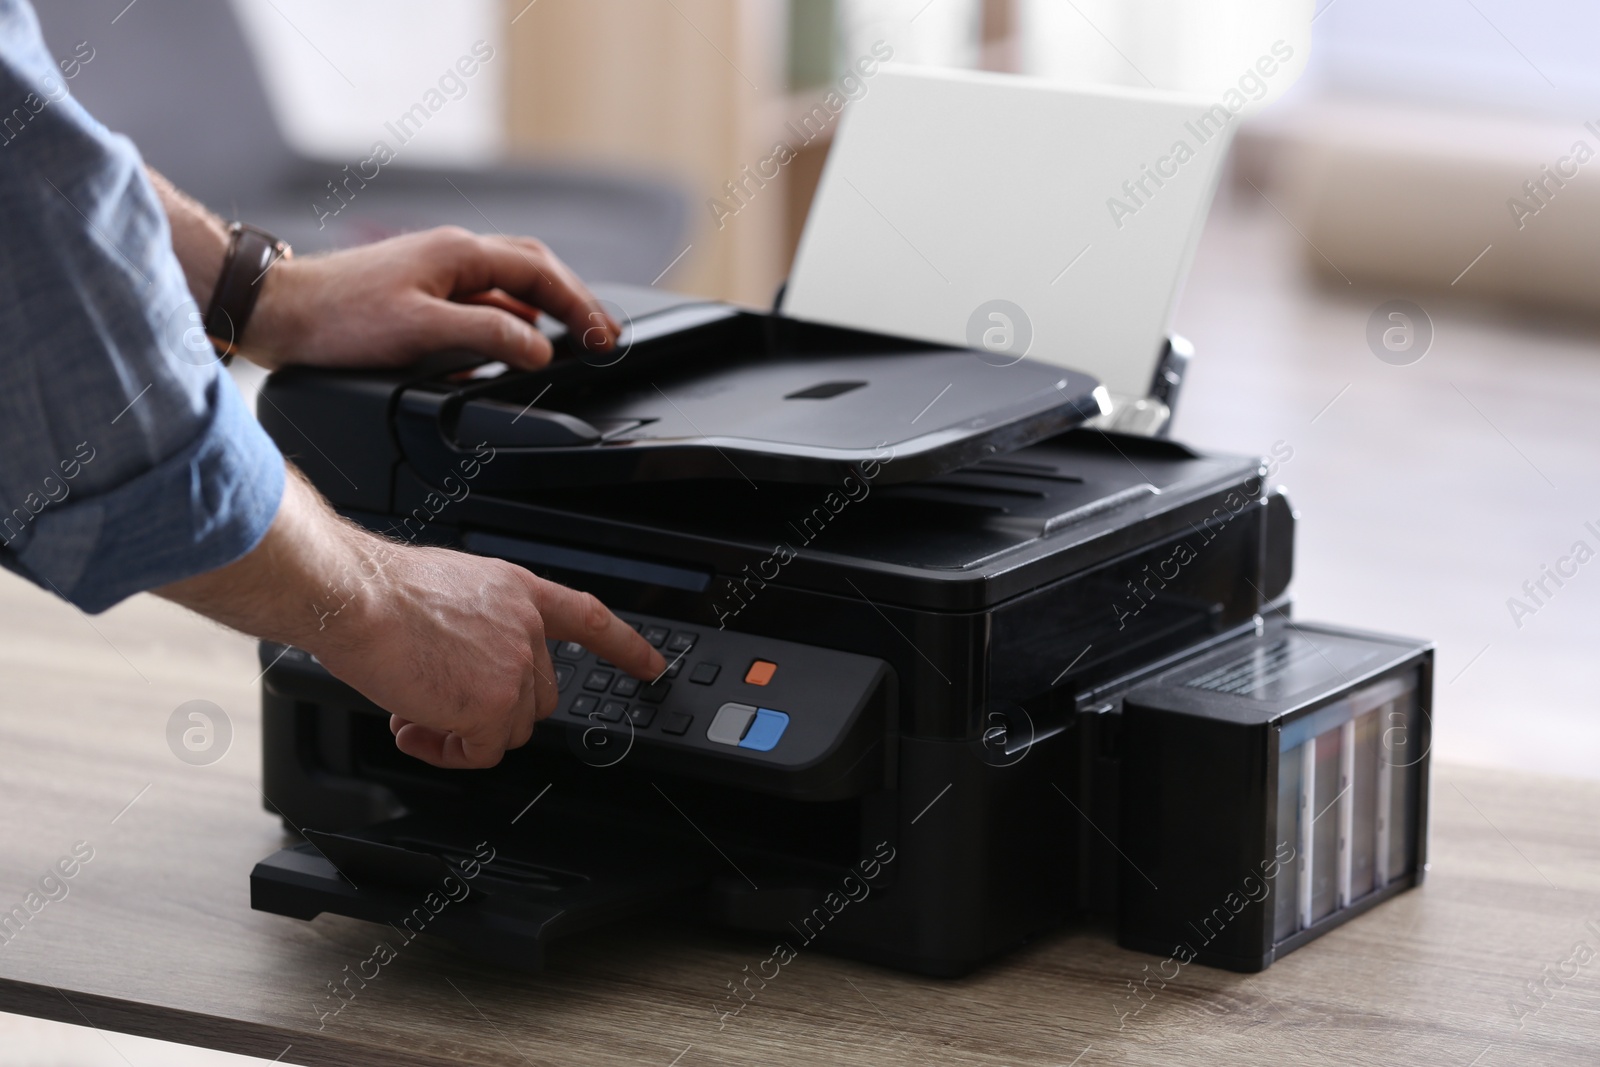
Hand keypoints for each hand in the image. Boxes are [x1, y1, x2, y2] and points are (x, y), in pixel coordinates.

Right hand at [157, 465, 664, 769]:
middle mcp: (525, 628)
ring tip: (413, 709)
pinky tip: (413, 726)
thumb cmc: (380, 591)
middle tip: (436, 703)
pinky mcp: (492, 706)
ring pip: (508, 728)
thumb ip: (476, 623)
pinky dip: (447, 751)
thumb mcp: (449, 590)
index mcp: (517, 592)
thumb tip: (463, 663)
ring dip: (461, 732)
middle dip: (489, 709)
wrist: (356, 597)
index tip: (652, 666)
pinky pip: (481, 752)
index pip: (590, 618)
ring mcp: (514, 668)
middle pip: (536, 696)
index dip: (625, 646)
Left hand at [243, 226, 621, 371]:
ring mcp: (436, 271)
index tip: (606, 337)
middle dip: (574, 301)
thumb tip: (541, 347)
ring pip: (509, 284)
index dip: (580, 307)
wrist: (278, 312)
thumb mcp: (421, 330)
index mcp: (459, 253)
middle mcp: (452, 254)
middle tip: (603, 334)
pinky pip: (483, 300)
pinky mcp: (420, 292)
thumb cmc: (337, 318)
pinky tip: (515, 345)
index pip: (541, 275)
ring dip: (546, 309)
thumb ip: (488, 336)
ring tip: (573, 337)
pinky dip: (512, 319)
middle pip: (533, 269)